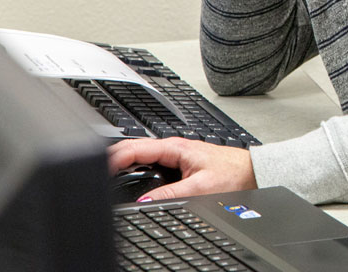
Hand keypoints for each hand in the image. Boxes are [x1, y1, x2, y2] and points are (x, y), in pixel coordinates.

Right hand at [108, 138, 255, 200]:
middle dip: (114, 159)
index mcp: (175, 147)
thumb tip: (144, 200)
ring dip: (125, 164)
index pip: (135, 148)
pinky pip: (150, 165)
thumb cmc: (233, 173)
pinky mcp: (177, 164)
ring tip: (106, 176)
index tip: (99, 168)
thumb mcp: (200, 186)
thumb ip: (172, 194)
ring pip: (142, 158)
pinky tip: (130, 179)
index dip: (114, 157)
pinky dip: (137, 170)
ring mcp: (174, 156)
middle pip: (134, 151)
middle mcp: (173, 148)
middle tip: (96, 173)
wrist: (251, 173)